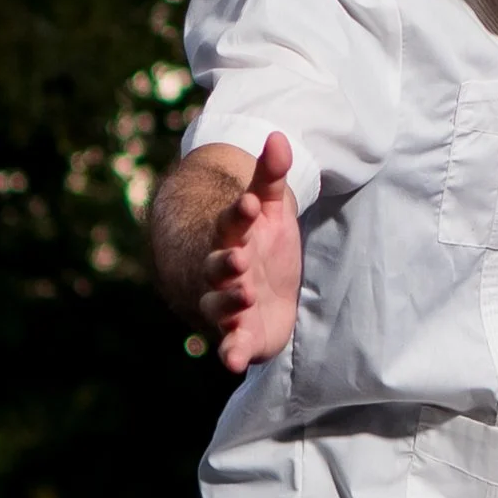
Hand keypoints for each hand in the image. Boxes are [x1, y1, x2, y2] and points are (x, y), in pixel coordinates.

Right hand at [199, 132, 301, 371]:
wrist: (244, 284)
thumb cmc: (257, 242)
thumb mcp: (270, 208)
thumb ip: (271, 176)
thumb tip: (280, 136)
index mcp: (231, 239)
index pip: (230, 224)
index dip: (237, 214)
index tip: (246, 202)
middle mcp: (222, 273)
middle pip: (217, 267)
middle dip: (226, 263)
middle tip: (239, 259)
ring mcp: (227, 305)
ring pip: (219, 306)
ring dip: (228, 303)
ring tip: (243, 296)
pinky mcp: (239, 334)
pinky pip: (230, 345)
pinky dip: (230, 352)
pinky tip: (232, 361)